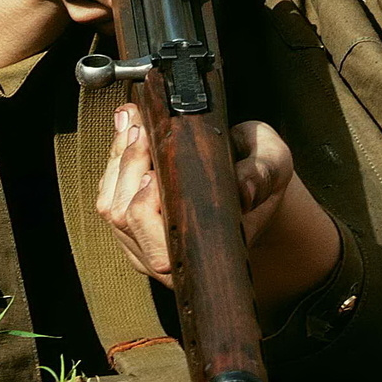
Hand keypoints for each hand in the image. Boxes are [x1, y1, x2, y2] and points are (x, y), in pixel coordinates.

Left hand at [97, 113, 341, 316]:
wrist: (251, 184)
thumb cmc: (260, 173)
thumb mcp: (273, 163)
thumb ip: (262, 175)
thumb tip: (243, 190)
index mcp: (208, 251)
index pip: (159, 245)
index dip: (146, 204)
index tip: (155, 166)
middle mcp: (173, 259)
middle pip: (125, 219)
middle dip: (128, 166)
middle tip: (142, 127)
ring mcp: (146, 248)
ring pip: (111, 208)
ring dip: (118, 159)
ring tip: (133, 122)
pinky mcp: (131, 228)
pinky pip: (108, 197)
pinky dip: (113, 161)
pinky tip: (127, 132)